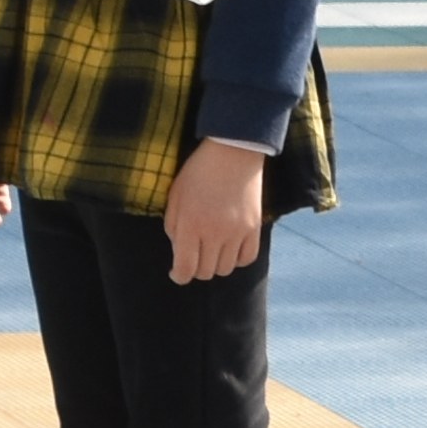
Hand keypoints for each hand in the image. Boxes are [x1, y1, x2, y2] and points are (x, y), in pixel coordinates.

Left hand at [162, 134, 272, 282]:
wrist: (233, 151)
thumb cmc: (198, 172)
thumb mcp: (175, 196)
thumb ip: (172, 227)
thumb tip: (179, 251)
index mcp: (190, 225)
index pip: (185, 269)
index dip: (179, 276)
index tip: (177, 272)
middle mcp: (214, 233)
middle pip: (205, 272)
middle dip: (195, 269)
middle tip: (193, 257)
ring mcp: (237, 232)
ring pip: (226, 269)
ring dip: (215, 265)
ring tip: (211, 251)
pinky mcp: (254, 228)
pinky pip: (247, 259)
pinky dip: (237, 260)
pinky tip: (230, 250)